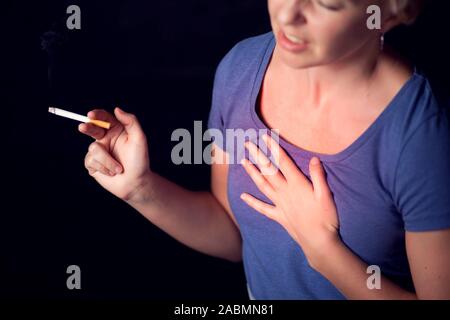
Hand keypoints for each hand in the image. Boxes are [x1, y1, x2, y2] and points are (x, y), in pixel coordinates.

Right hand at [79, 107, 151, 201]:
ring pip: (94, 149)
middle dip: (87, 127)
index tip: (91, 115)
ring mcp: (98, 151)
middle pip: (92, 128)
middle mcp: (105, 139)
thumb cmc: (139, 161)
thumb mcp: (139, 138)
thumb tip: (117, 109)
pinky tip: (111, 173)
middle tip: (83, 127)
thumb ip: (131, 122)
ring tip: (119, 169)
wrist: (136, 183)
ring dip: (108, 161)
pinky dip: (104, 168)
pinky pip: (91, 161)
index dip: (97, 115)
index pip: (104, 118)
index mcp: (116, 130)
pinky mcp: (92, 164)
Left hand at [240, 134, 339, 265]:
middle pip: (269, 171)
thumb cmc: (326, 218)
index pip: (283, 162)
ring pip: (262, 185)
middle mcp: (285, 192)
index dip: (274, 148)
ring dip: (252, 173)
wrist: (318, 241)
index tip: (265, 136)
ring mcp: (280, 204)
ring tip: (243, 161)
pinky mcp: (278, 216)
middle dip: (258, 156)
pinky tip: (242, 196)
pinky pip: (262, 208)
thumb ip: (319, 176)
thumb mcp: (326, 195)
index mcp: (297, 184)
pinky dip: (252, 202)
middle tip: (247, 144)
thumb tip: (314, 158)